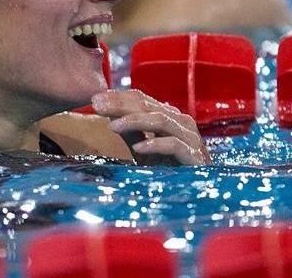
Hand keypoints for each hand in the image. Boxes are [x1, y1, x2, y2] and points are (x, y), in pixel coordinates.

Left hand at [91, 89, 209, 164]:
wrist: (195, 195)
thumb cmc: (167, 170)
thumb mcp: (142, 148)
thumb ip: (130, 129)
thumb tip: (106, 110)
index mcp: (170, 117)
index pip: (142, 99)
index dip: (118, 97)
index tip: (95, 99)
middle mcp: (182, 123)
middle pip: (149, 106)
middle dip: (121, 105)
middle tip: (97, 105)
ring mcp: (191, 139)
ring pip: (161, 121)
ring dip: (135, 120)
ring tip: (113, 126)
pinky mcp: (195, 157)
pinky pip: (174, 145)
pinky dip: (155, 144)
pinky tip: (138, 148)